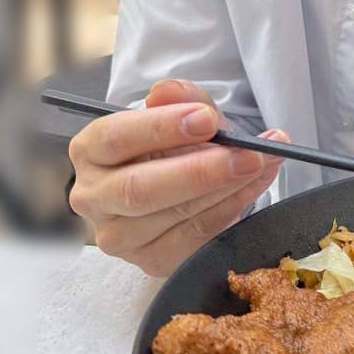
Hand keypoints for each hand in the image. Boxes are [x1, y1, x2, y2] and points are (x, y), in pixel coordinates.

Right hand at [68, 78, 290, 276]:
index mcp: (90, 151)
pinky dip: (231, 209)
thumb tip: (167, 92)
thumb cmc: (172, 145)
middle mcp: (93, 197)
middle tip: (249, 154)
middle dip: (200, 170)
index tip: (207, 119)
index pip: (115, 138)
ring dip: (227, 189)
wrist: (180, 185)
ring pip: (174, 215)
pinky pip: (195, 237)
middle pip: (140, 188)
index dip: (161, 128)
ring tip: (263, 164)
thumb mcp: (179, 112)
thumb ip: (179, 98)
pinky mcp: (150, 261)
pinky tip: (254, 186)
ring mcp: (118, 237)